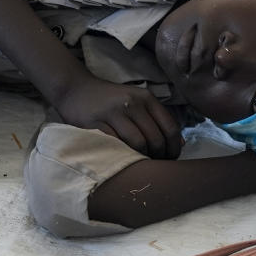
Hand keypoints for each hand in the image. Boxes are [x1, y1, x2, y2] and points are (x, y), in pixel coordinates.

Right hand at [56, 77, 182, 158]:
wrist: (76, 89)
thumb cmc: (111, 101)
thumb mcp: (137, 102)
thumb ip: (158, 120)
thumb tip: (180, 143)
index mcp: (146, 98)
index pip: (170, 128)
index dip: (174, 148)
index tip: (171, 159)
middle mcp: (132, 103)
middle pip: (155, 139)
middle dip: (159, 157)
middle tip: (155, 166)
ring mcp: (113, 113)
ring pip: (138, 143)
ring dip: (142, 158)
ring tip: (140, 164)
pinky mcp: (96, 123)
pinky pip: (116, 145)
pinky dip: (123, 155)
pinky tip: (123, 159)